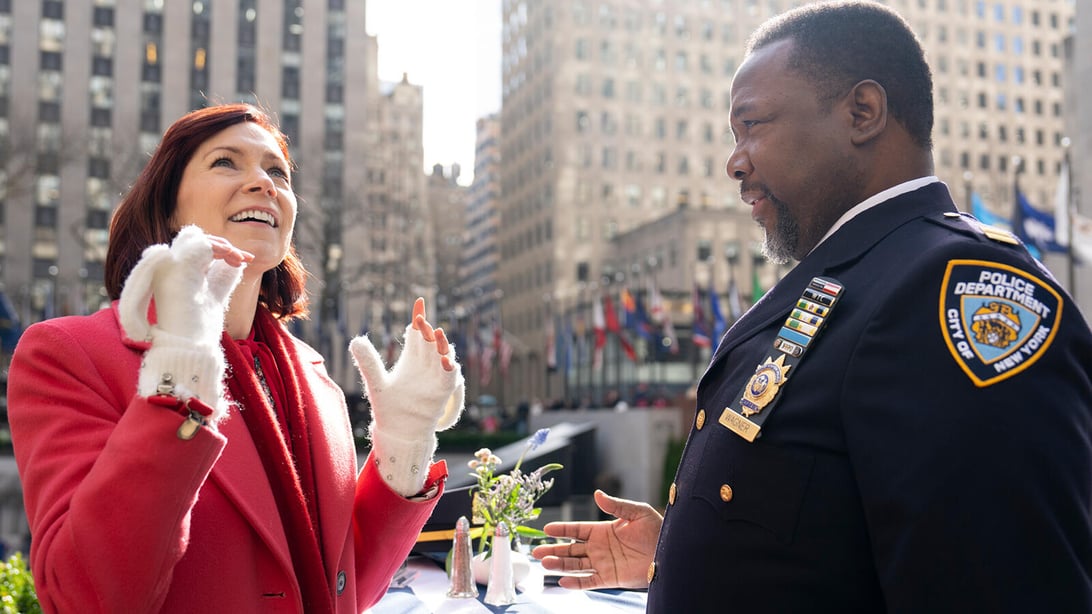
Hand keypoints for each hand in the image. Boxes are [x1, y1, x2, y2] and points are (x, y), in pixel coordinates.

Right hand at [120, 226, 249, 348]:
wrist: (190, 350)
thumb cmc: (199, 330)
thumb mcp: (214, 297)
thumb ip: (221, 279)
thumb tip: (235, 262)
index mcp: (172, 274)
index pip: (194, 250)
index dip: (221, 250)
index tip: (245, 260)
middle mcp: (165, 268)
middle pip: (193, 239)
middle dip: (222, 245)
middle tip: (244, 259)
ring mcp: (168, 267)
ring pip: (194, 238)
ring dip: (221, 245)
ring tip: (239, 259)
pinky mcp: (177, 269)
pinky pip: (198, 245)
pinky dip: (219, 248)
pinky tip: (234, 259)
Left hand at [350, 297, 464, 495]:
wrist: (399, 432)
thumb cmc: (389, 408)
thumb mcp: (376, 383)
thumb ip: (369, 362)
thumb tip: (355, 339)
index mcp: (411, 358)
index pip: (416, 333)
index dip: (418, 318)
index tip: (419, 302)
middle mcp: (425, 364)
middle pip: (429, 340)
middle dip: (427, 330)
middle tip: (420, 321)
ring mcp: (435, 377)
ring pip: (443, 354)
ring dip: (441, 344)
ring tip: (436, 333)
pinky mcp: (442, 391)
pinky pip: (449, 376)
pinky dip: (450, 368)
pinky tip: (446, 360)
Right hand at [531, 490, 662, 589]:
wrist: (670, 551)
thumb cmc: (656, 530)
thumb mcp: (637, 512)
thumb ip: (616, 505)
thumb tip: (597, 494)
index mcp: (602, 530)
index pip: (576, 530)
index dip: (561, 530)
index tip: (546, 530)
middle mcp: (599, 548)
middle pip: (571, 549)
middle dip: (553, 550)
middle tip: (535, 552)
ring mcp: (603, 564)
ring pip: (576, 565)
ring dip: (560, 564)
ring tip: (544, 563)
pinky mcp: (610, 578)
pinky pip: (589, 581)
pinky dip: (576, 582)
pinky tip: (563, 581)